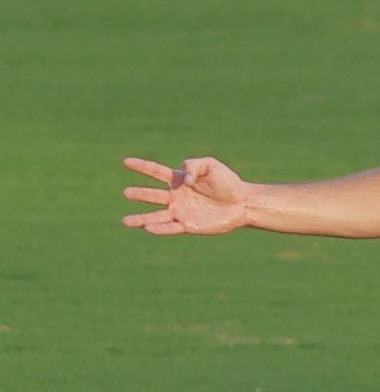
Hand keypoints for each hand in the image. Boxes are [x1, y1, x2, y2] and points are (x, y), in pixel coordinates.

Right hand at [122, 156, 249, 234]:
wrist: (242, 202)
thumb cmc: (227, 182)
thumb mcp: (209, 165)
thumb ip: (192, 166)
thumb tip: (183, 180)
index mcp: (179, 180)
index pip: (156, 171)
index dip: (141, 167)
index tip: (125, 162)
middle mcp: (177, 197)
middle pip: (153, 195)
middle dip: (140, 194)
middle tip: (126, 193)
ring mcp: (181, 212)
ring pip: (156, 216)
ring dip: (141, 219)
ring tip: (125, 221)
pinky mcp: (189, 225)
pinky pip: (171, 228)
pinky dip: (160, 229)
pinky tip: (148, 228)